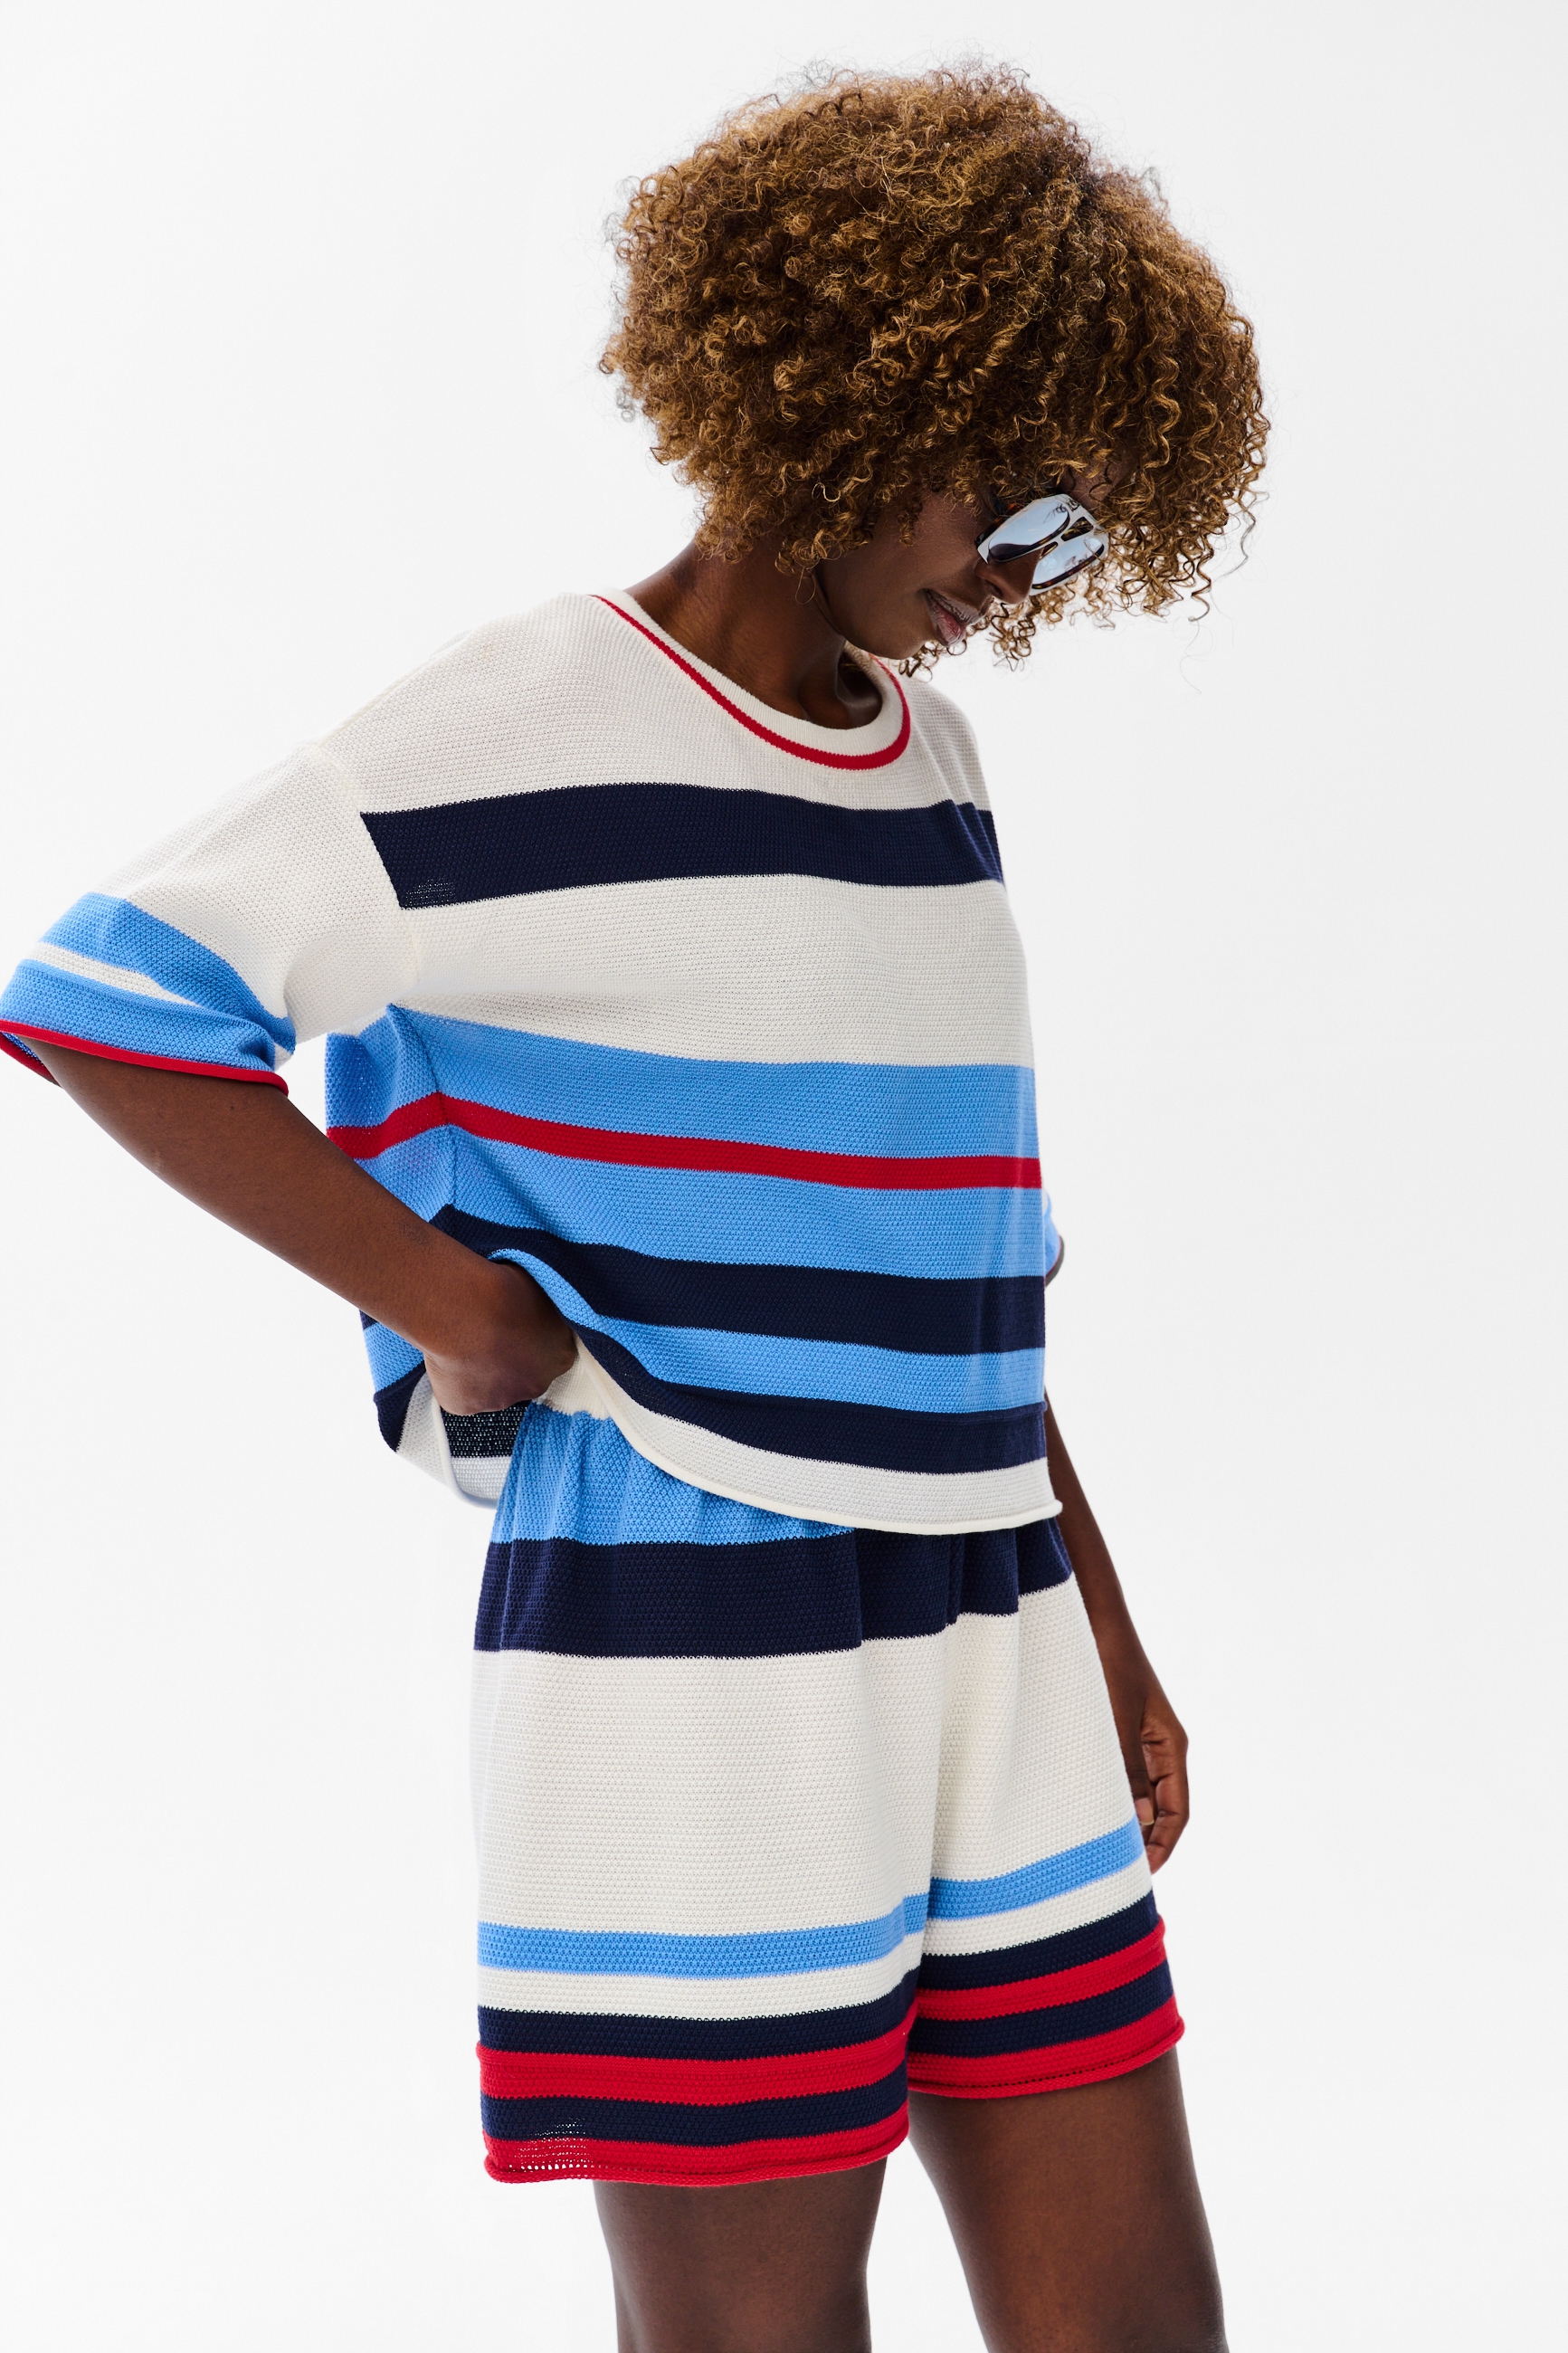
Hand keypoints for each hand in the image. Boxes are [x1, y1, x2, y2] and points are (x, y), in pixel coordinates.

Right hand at [422, 1258, 575, 1414]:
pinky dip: (451, 1377)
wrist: (465, 1308)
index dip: (528, 1339)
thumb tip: (531, 1306)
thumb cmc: (503, 1289)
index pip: (550, 1354)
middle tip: (486, 1332)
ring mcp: (500, 1400)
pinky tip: (446, 1353)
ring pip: (489, 1387)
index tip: (511, 1323)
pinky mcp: (465, 1406)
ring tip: (463, 1338)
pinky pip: (459, 1393)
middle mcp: (535, 1385)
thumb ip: (542, 1310)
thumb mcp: (539, 1290)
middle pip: (522, 1376)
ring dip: (479, 1369)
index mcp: (560, 1355)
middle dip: (506, 1359)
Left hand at [1096, 1637, 1189, 1871]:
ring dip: (1126, 1821)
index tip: (1143, 1873)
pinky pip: (1120, 1775)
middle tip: (1117, 1874)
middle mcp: (1159, 1746)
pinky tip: (1088, 1812)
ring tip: (1101, 1853)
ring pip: (1140, 1793)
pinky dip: (1111, 1797)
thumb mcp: (1115, 1719)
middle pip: (1162, 1808)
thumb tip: (1142, 1821)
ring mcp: (1138, 1740)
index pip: (1179, 1810)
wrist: (1092, 1617)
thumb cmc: (1107, 1661)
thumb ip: (1127, 1769)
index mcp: (1171, 1745)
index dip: (1164, 1844)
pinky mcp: (1116, 1732)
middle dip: (1146, 1841)